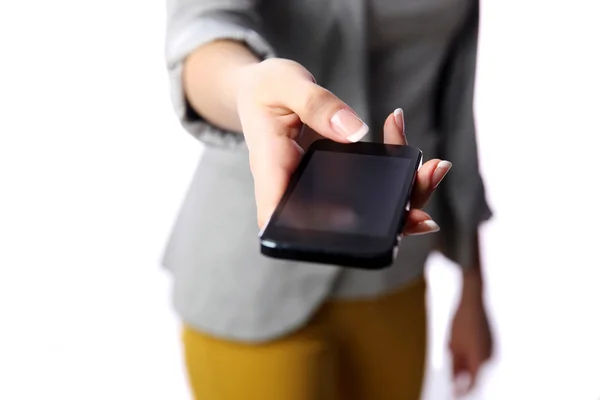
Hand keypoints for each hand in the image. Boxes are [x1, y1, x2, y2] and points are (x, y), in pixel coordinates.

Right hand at [235, 58, 451, 229]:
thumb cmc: (265, 89)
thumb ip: (317, 105)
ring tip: (435, 169)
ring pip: (360, 206)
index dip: (318, 230)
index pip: (283, 215)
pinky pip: (366, 183)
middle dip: (387, 217)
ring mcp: (317, 186)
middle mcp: (295, 187)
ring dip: (402, 195)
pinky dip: (395, 168)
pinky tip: (411, 147)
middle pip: (337, 221)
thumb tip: (356, 133)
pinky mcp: (334, 176)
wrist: (261, 90)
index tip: (357, 224)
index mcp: (272, 170)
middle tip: (423, 210)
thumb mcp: (285, 84)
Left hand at [449, 276, 493, 396]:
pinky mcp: (490, 341)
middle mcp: (489, 356)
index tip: (455, 396)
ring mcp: (491, 348)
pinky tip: (458, 341)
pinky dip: (468, 353)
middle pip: (475, 373)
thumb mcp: (453, 344)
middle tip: (450, 375)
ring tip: (452, 348)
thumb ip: (455, 365)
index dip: (464, 392)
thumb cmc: (461, 321)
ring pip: (476, 362)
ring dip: (464, 363)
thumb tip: (455, 381)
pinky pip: (478, 352)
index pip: (474, 384)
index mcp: (480, 359)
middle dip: (462, 376)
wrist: (472, 299)